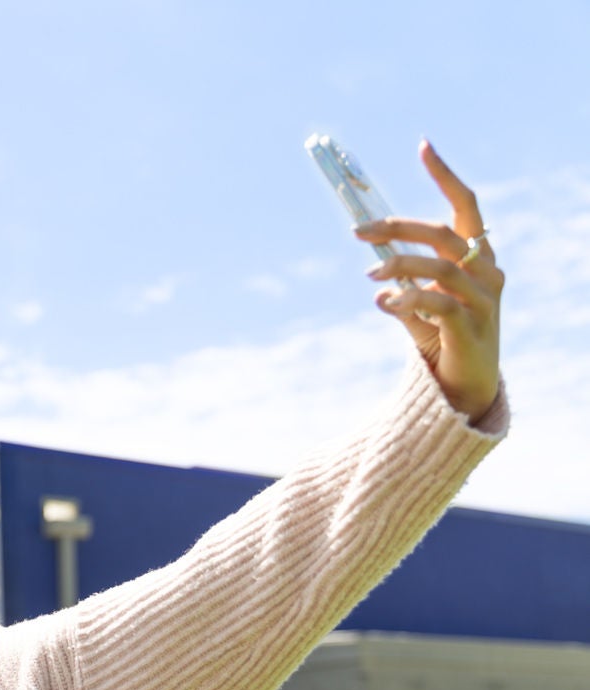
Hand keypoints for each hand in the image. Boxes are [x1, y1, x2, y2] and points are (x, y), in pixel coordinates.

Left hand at [355, 140, 501, 424]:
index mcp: (478, 257)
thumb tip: (372, 266)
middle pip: (443, 234)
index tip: (423, 146)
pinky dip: (407, 299)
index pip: (466, 207)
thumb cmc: (442, 336)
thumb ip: (401, 280)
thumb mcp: (419, 302)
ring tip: (370, 277)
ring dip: (398, 265)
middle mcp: (487, 272)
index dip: (445, 176)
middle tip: (358, 233)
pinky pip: (438, 304)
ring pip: (441, 266)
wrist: (464, 386)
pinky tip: (385, 303)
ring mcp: (484, 300)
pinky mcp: (471, 328)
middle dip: (397, 228)